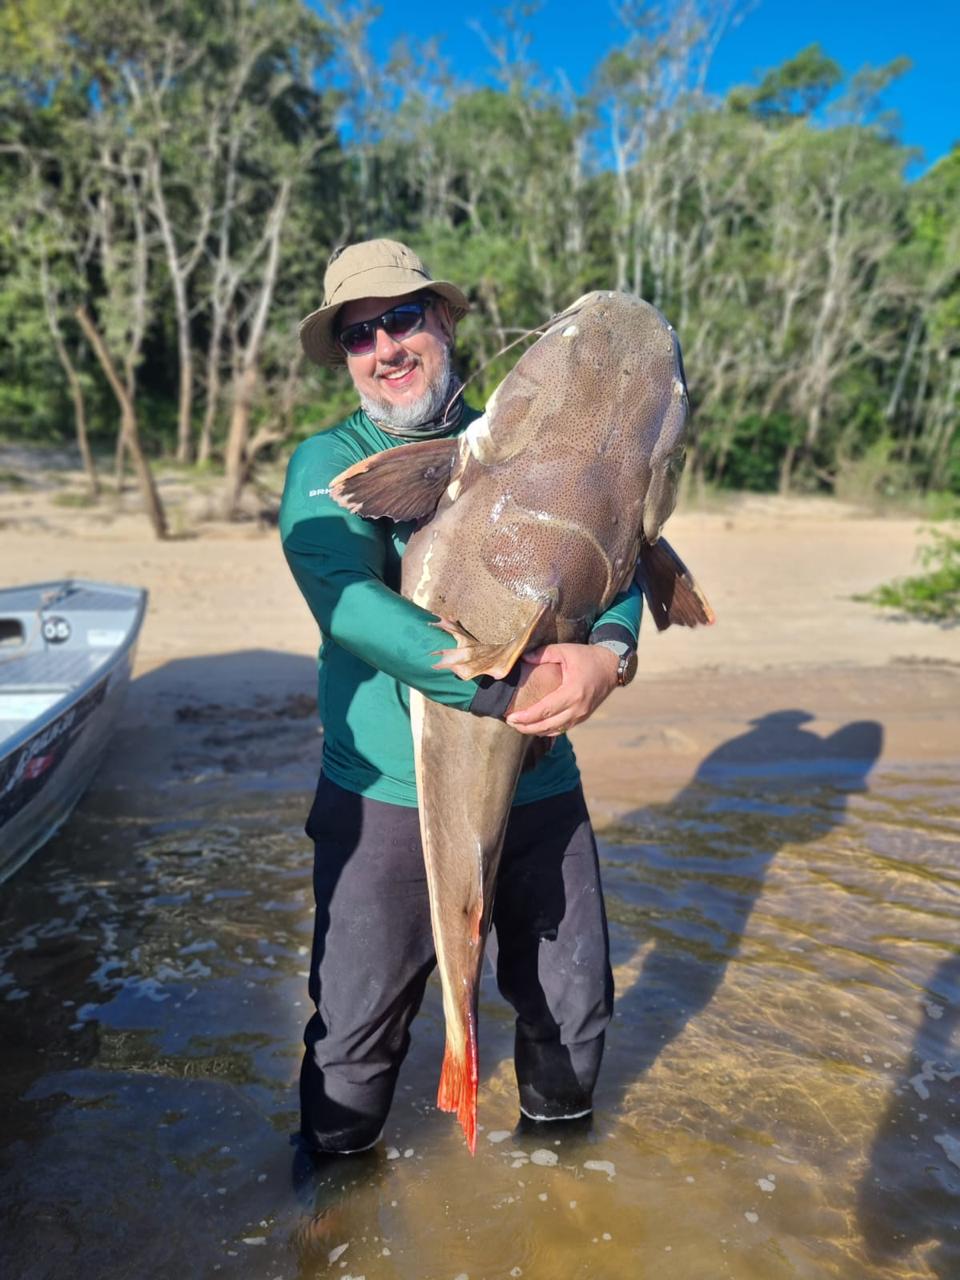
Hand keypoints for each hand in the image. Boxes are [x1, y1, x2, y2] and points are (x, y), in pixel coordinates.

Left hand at [505, 643, 619, 736]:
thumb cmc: (587, 657)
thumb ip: (543, 653)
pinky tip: (536, 727)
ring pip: (555, 730)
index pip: (545, 710)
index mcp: (573, 692)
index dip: (526, 717)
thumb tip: (522, 658)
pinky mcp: (583, 717)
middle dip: (527, 727)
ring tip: (520, 726)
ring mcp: (582, 715)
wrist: (612, 667)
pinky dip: (548, 730)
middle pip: (548, 725)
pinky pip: (563, 729)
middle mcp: (578, 708)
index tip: (510, 718)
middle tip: (510, 723)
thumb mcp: (565, 650)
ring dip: (536, 731)